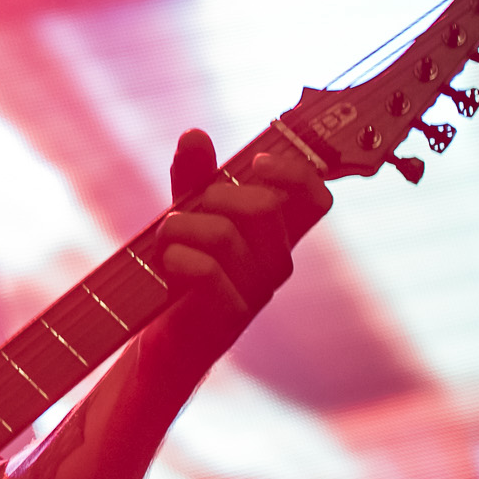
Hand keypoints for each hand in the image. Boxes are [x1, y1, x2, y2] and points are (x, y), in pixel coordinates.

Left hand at [151, 128, 331, 369]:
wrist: (162, 344)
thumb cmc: (180, 275)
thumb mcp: (188, 219)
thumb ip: (194, 180)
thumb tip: (195, 134)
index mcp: (277, 237)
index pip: (316, 199)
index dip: (295, 173)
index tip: (258, 162)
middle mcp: (276, 262)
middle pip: (263, 205)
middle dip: (213, 196)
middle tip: (184, 213)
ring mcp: (256, 292)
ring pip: (224, 233)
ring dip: (180, 227)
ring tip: (162, 242)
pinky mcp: (228, 317)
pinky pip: (206, 269)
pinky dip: (176, 258)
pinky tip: (166, 265)